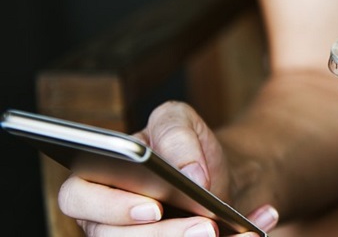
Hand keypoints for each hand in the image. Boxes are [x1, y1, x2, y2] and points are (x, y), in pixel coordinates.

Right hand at [57, 101, 278, 235]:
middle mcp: (103, 219)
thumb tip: (189, 174)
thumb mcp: (179, 121)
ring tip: (222, 230)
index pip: (78, 198)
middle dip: (164, 235)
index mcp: (94, 179)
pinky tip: (250, 233)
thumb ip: (177, 135)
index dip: (111, 207)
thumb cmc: (184, 147)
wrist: (213, 175)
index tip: (154, 208)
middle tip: (206, 228)